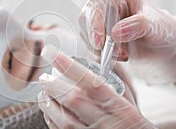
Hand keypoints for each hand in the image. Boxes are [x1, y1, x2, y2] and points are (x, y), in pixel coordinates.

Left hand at [38, 45, 154, 128]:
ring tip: (42, 94)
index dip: (68, 65)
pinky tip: (48, 112)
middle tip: (44, 77)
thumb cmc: (133, 125)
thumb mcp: (130, 103)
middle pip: (74, 100)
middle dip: (54, 86)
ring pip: (65, 120)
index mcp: (119, 107)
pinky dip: (51, 121)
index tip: (51, 53)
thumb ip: (112, 84)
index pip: (91, 81)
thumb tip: (93, 60)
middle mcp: (106, 122)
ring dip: (49, 105)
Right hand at [79, 0, 175, 83]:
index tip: (100, 42)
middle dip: (96, 39)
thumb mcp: (157, 27)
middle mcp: (107, 7)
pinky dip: (101, 56)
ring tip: (122, 56)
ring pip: (87, 36)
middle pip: (86, 19)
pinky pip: (92, 48)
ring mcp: (103, 24)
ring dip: (100, 50)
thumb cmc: (166, 32)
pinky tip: (118, 59)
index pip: (97, 4)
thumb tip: (116, 32)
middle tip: (110, 53)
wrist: (169, 51)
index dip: (94, 22)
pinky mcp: (102, 40)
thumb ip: (138, 26)